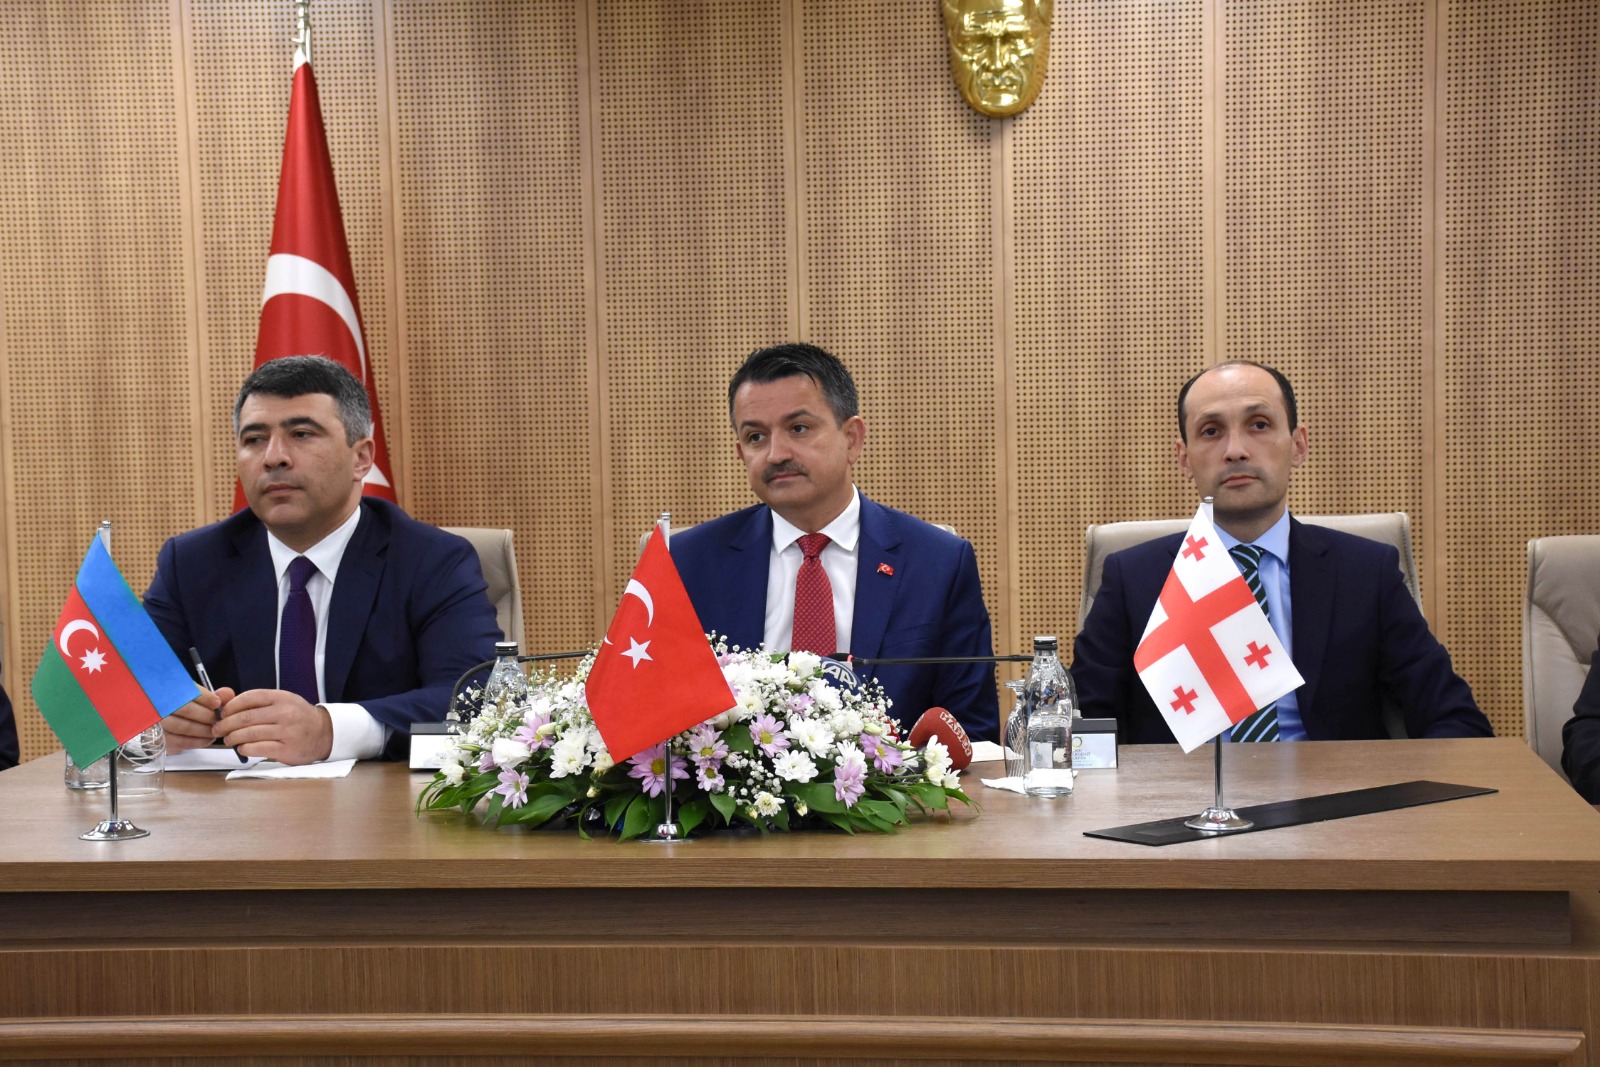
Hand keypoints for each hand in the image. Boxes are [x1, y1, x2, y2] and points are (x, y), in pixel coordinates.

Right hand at [160, 687, 235, 752]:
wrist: (154, 720)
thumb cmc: (175, 706)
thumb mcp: (190, 695)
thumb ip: (209, 694)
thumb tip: (228, 694)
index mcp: (166, 689)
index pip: (187, 690)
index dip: (206, 697)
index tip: (217, 703)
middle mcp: (158, 704)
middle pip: (187, 709)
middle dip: (208, 716)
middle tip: (218, 719)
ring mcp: (155, 722)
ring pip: (183, 727)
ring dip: (204, 730)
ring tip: (215, 730)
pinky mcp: (156, 739)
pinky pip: (178, 742)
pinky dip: (196, 742)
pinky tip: (207, 739)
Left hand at [215, 689, 334, 764]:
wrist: (324, 733)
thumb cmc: (298, 717)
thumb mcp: (283, 702)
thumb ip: (258, 702)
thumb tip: (226, 703)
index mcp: (282, 698)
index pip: (250, 697)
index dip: (231, 706)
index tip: (222, 713)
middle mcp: (285, 713)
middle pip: (246, 718)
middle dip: (226, 724)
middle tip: (218, 729)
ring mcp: (287, 732)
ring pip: (250, 734)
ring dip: (233, 738)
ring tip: (228, 739)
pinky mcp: (287, 749)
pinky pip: (258, 748)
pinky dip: (245, 749)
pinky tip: (242, 748)